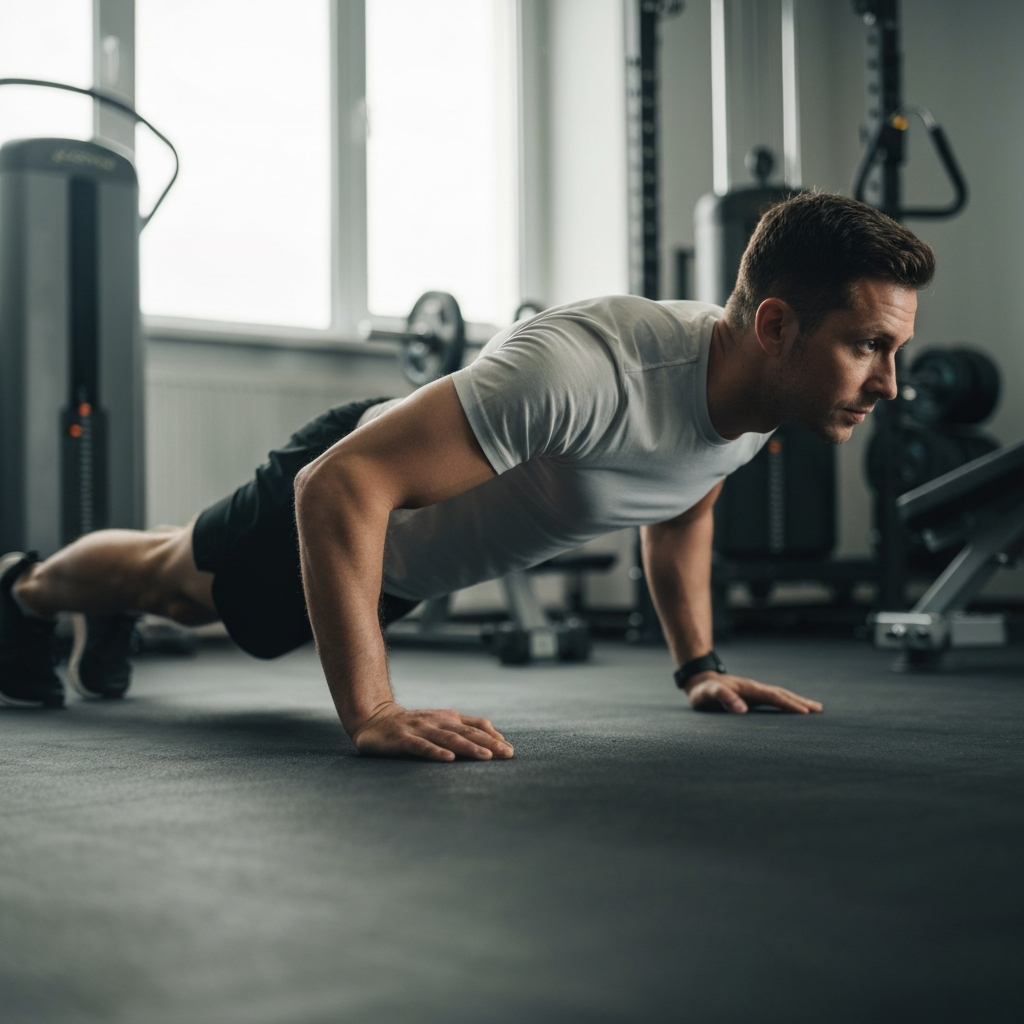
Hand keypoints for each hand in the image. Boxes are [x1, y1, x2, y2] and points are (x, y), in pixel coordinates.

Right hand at [351, 703, 514, 760]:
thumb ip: (464, 727)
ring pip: (448, 739)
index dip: (493, 737)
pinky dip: (436, 752)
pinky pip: (421, 746)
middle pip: (466, 733)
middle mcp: (437, 722)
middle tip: (507, 755)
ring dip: (468, 748)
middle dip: (489, 744)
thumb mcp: (440, 723)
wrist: (374, 719)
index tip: (510, 751)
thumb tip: (494, 736)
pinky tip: (448, 759)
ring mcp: (419, 729)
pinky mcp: (402, 739)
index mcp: (448, 718)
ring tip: (486, 756)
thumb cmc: (413, 726)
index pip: (475, 727)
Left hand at [684, 671, 822, 714]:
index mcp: (747, 689)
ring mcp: (755, 691)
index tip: (805, 712)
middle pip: (781, 694)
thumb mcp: (708, 694)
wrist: (699, 680)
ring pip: (780, 695)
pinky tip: (794, 708)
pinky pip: (774, 698)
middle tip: (819, 710)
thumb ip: (723, 698)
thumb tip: (742, 709)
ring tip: (815, 708)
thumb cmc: (702, 691)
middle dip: (800, 702)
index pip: (772, 697)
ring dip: (797, 701)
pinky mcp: (753, 696)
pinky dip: (787, 702)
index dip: (788, 704)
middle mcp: (754, 688)